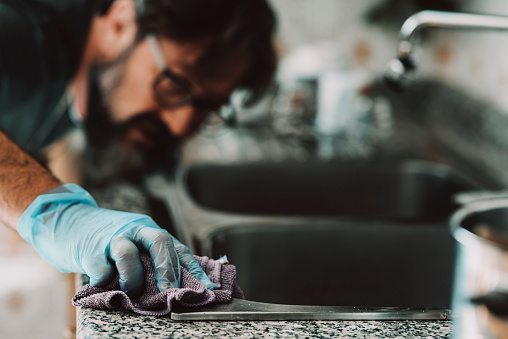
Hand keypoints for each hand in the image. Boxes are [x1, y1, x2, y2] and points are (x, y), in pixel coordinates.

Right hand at [17, 184, 213, 293]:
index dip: (194, 268)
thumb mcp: (134, 241)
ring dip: (132, 277)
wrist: (68, 220)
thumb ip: (151, 258)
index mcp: (149, 230)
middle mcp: (134, 230)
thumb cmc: (107, 238)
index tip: (208, 287)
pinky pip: (99, 268)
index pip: (177, 247)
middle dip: (167, 269)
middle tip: (170, 291)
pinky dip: (103, 280)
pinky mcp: (88, 249)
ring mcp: (111, 237)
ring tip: (131, 290)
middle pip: (159, 241)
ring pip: (128, 253)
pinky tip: (103, 284)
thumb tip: (179, 284)